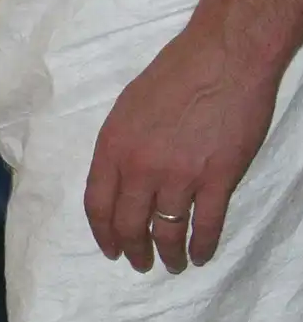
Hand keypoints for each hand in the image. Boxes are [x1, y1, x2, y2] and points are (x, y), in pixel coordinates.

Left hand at [84, 23, 280, 274]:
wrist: (224, 56)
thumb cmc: (174, 75)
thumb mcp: (126, 109)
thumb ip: (118, 148)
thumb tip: (117, 179)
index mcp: (113, 149)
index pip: (97, 206)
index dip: (103, 234)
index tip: (110, 250)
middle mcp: (140, 167)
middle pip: (129, 225)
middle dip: (133, 251)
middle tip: (139, 263)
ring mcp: (179, 175)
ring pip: (167, 231)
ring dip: (168, 254)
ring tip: (170, 264)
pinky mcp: (218, 178)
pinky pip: (207, 224)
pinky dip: (203, 246)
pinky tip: (201, 255)